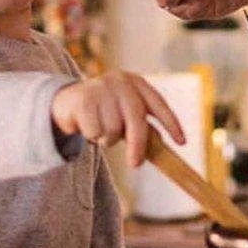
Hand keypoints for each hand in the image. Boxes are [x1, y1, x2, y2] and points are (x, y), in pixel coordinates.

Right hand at [51, 71, 184, 167]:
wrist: (65, 100)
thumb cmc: (103, 110)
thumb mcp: (124, 111)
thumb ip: (141, 123)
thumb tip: (162, 147)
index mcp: (136, 82)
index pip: (159, 104)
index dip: (171, 124)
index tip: (182, 142)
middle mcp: (121, 82)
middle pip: (136, 120)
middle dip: (138, 145)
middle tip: (135, 165)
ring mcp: (101, 88)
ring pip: (113, 129)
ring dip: (107, 138)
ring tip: (100, 130)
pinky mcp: (84, 99)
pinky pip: (95, 131)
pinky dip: (92, 136)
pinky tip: (86, 126)